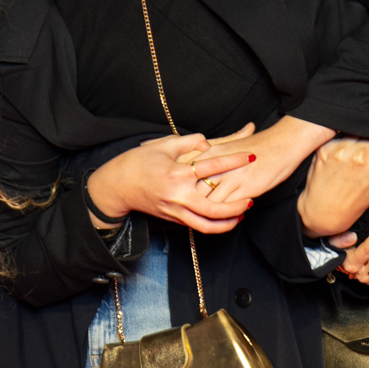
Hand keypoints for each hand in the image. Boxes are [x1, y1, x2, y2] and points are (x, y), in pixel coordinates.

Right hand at [82, 133, 249, 234]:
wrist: (116, 186)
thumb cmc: (138, 163)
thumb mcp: (163, 145)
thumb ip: (189, 142)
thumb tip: (208, 143)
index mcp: (177, 174)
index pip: (212, 166)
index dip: (234, 160)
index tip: (251, 156)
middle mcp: (178, 196)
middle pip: (214, 208)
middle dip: (236, 206)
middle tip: (252, 198)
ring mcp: (175, 211)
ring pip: (206, 225)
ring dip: (227, 222)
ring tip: (242, 214)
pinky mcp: (172, 219)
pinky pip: (197, 225)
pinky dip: (213, 224)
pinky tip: (225, 218)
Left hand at [185, 115, 336, 207]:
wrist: (282, 142)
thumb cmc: (258, 145)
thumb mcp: (230, 145)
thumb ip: (213, 156)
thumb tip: (201, 168)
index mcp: (211, 152)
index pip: (188, 174)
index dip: (185, 188)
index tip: (185, 197)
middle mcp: (217, 165)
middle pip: (195, 190)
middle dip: (193, 204)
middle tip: (194, 213)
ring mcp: (230, 177)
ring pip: (209, 202)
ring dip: (209, 213)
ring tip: (211, 218)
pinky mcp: (244, 188)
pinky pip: (227, 207)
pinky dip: (225, 214)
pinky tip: (229, 216)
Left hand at [296, 131, 368, 237]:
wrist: (324, 213)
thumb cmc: (355, 201)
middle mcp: (360, 155)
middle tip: (367, 148)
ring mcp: (341, 151)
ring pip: (355, 130)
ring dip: (357, 135)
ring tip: (352, 153)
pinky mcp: (325, 149)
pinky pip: (338, 136)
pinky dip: (341, 140)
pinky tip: (340, 155)